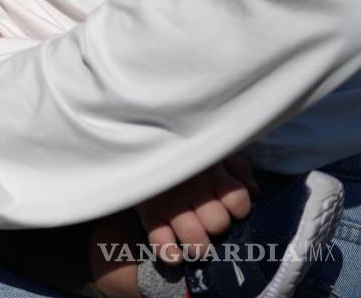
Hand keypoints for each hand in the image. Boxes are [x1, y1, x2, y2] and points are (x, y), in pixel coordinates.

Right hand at [138, 153, 255, 263]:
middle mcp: (193, 191)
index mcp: (212, 173)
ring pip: (194, 237)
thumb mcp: (213, 150)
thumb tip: (254, 191)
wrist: (140, 138)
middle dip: (217, 228)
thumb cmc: (182, 147)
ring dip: (198, 246)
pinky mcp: (148, 212)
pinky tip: (175, 256)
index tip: (230, 208)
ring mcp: (170, 203)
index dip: (237, 209)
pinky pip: (161, 241)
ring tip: (196, 247)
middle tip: (208, 225)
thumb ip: (237, 167)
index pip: (236, 201)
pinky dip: (169, 253)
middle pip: (217, 224)